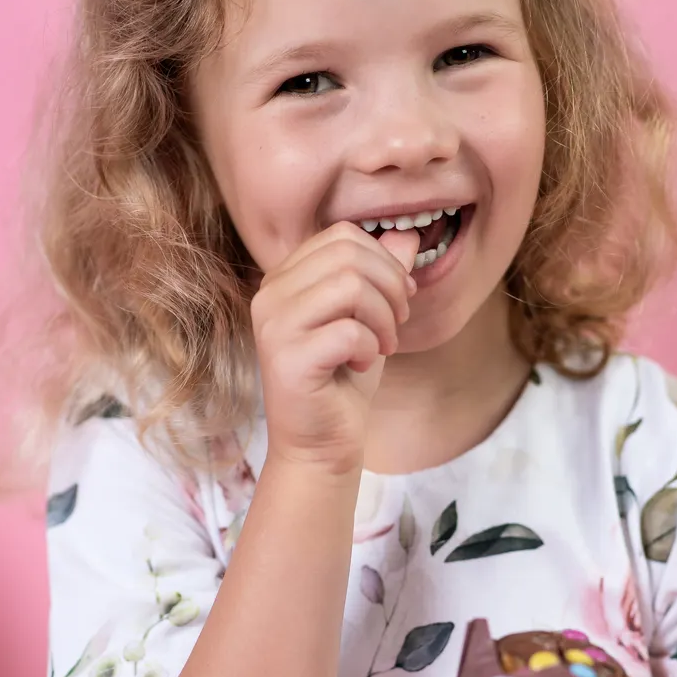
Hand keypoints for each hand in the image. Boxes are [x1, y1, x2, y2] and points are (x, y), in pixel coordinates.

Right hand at [250, 222, 418, 477]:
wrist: (319, 444)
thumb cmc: (343, 380)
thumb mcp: (369, 318)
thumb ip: (381, 274)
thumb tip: (406, 232)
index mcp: (285, 278)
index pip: (342, 235)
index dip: (384, 260)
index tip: (399, 298)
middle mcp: (270, 294)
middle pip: (348, 254)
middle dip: (390, 287)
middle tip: (395, 325)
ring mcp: (273, 326)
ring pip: (350, 285)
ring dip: (383, 318)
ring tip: (381, 346)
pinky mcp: (286, 358)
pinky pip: (348, 330)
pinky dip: (370, 348)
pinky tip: (362, 365)